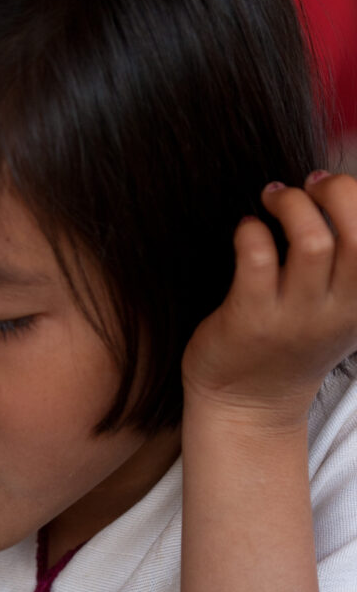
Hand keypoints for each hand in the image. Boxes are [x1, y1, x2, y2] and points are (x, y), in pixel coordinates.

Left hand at [181, 171, 356, 430]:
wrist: (246, 404)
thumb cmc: (289, 341)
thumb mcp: (337, 307)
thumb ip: (347, 262)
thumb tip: (333, 188)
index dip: (356, 196)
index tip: (326, 187)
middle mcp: (336, 310)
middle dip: (333, 191)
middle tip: (302, 189)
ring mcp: (294, 316)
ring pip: (313, 242)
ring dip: (290, 205)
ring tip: (271, 201)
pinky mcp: (250, 319)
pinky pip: (257, 258)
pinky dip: (251, 230)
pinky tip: (246, 230)